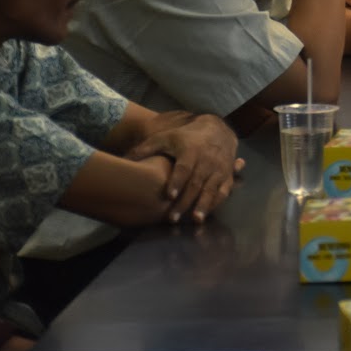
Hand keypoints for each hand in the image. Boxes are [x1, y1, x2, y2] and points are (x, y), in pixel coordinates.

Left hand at [124, 115, 242, 223]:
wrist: (217, 129)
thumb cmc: (185, 137)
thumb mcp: (165, 137)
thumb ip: (145, 149)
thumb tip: (123, 160)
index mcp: (191, 150)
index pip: (184, 168)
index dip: (177, 181)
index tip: (168, 196)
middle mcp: (208, 160)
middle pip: (196, 183)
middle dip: (185, 201)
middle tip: (173, 218)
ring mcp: (220, 168)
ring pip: (212, 189)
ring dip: (204, 205)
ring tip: (195, 220)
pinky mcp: (227, 175)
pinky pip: (223, 191)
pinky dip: (216, 203)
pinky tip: (207, 215)